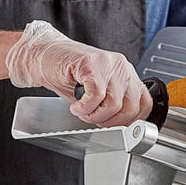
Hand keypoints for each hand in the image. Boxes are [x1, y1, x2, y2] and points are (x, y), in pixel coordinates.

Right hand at [6, 21, 151, 126]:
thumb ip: (114, 105)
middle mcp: (122, 67)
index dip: (131, 122)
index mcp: (127, 74)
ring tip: (82, 111)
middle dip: (110, 122)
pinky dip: (85, 107)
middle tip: (93, 119)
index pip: (144, 104)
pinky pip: (96, 95)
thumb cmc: (68, 76)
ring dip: (95, 115)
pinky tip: (76, 105)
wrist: (41, 56)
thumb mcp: (98, 94)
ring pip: (114, 104)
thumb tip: (124, 128)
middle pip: (131, 108)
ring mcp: (108, 63)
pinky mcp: (91, 63)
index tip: (116, 128)